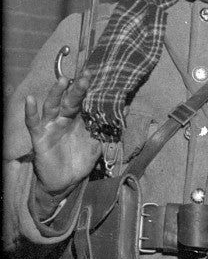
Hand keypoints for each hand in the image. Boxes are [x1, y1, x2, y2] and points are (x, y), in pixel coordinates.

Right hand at [24, 67, 102, 196]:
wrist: (66, 182)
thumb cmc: (80, 160)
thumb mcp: (97, 144)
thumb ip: (108, 129)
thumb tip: (126, 111)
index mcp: (78, 119)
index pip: (83, 101)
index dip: (89, 89)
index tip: (98, 76)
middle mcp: (63, 119)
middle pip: (69, 100)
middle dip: (77, 88)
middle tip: (86, 76)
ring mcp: (50, 126)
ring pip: (51, 106)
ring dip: (56, 92)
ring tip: (63, 80)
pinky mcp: (39, 137)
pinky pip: (33, 123)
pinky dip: (30, 111)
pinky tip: (30, 99)